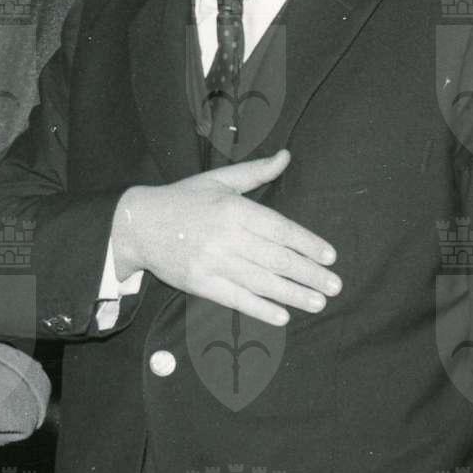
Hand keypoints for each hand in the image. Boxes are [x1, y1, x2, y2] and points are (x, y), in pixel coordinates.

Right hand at [111, 149, 339, 326]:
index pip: (281, 229)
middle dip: (309, 274)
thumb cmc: (182, 200)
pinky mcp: (199, 283)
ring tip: (318, 303)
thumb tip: (286, 156)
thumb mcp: (219, 181)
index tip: (330, 257)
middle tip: (334, 286)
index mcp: (233, 209)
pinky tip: (282, 316)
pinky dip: (260, 309)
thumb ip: (256, 172)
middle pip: (277, 259)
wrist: (138, 225)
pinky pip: (236, 299)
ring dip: (293, 294)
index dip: (308, 244)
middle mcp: (225, 236)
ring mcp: (212, 262)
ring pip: (261, 282)